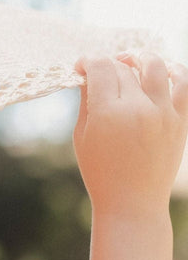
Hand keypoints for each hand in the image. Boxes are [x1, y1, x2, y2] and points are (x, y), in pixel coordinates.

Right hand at [73, 52, 187, 218]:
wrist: (132, 202)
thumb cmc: (100, 172)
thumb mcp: (82, 138)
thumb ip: (86, 103)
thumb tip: (89, 77)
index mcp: (108, 113)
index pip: (100, 68)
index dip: (88, 61)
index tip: (81, 66)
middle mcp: (138, 108)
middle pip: (123, 68)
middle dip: (108, 64)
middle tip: (100, 72)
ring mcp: (163, 113)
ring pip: (155, 66)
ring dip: (140, 57)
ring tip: (131, 60)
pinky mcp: (180, 120)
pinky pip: (183, 83)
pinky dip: (174, 70)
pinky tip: (163, 69)